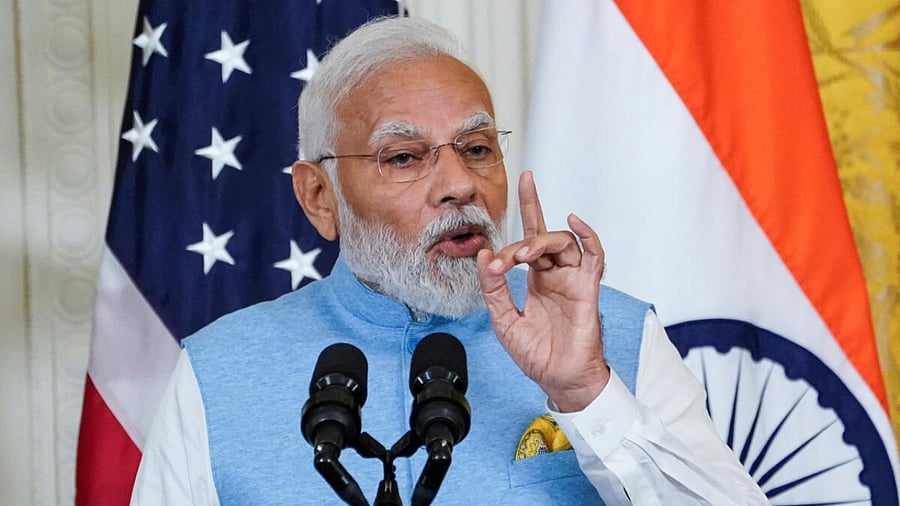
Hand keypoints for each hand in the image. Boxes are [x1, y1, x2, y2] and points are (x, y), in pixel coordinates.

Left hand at [476, 170, 608, 411]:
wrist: (558, 379)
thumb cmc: (537, 354)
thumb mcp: (504, 319)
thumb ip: (494, 289)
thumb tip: (484, 256)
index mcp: (536, 281)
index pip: (526, 244)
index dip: (507, 245)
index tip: (492, 265)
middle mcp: (555, 275)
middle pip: (544, 233)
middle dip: (532, 209)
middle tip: (517, 213)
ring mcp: (572, 280)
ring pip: (562, 242)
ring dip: (541, 241)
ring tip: (524, 254)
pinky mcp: (587, 289)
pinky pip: (594, 256)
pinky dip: (587, 235)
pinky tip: (574, 221)